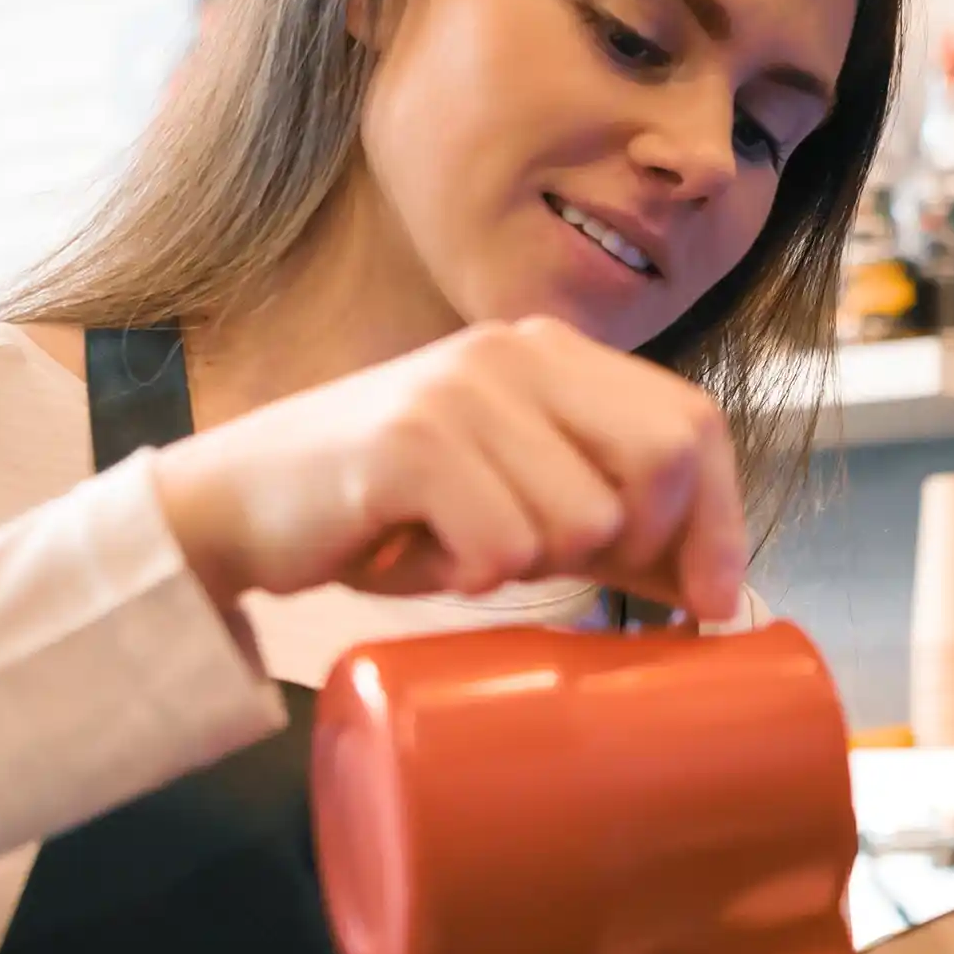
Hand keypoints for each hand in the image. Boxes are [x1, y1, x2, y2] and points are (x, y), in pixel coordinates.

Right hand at [147, 317, 748, 623]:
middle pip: (664, 461)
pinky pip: (505, 551)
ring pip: (583, 524)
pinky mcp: (410, 444)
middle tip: (554, 567)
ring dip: (525, 568)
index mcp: (551, 352)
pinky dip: (464, 579)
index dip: (721, 518)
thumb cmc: (381, 511)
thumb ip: (610, 520)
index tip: (717, 601)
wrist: (233, 509)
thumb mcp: (512, 495)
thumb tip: (716, 587)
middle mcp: (514, 352)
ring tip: (453, 547)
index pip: (692, 422)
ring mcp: (461, 391)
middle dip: (634, 546)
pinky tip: (414, 556)